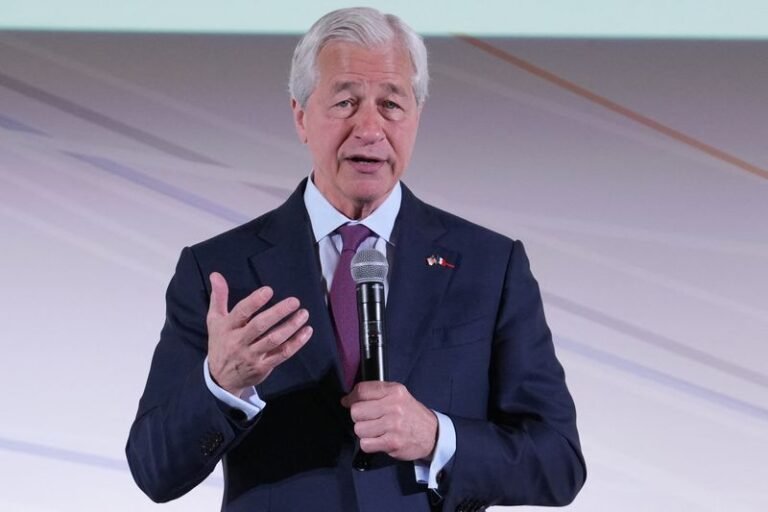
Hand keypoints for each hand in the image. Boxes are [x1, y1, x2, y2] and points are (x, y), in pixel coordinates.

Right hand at [206, 272, 312, 395]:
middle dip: (278, 313)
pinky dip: (296, 343)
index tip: (269, 290)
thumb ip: (219, 297)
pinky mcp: (263, 366)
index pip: (241, 312)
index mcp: (228, 327)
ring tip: (303, 314)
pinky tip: (306, 331)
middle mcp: (239, 341)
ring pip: (274, 340)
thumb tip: (216, 274)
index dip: (255, 301)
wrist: (221, 378)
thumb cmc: (220, 343)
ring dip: (291, 326)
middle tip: (294, 301)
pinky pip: (282, 353)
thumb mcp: (215, 321)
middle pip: (260, 326)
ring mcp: (252, 355)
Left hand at [341, 381, 437, 460]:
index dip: (351, 398)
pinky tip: (379, 440)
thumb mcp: (398, 395)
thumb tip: (347, 399)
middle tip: (368, 419)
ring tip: (376, 431)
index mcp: (394, 391)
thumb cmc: (410, 414)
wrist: (433, 434)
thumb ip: (376, 392)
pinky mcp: (392, 442)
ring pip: (359, 429)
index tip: (348, 402)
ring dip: (364, 432)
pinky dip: (369, 444)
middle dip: (358, 417)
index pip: (362, 390)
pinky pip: (365, 444)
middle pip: (356, 411)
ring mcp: (393, 425)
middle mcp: (394, 406)